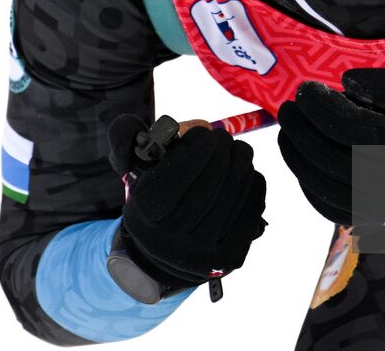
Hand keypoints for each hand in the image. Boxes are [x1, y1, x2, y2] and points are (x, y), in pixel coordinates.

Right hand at [106, 115, 265, 301]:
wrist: (165, 252)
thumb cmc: (153, 196)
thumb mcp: (134, 166)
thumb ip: (129, 135)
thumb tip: (174, 126)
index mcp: (145, 213)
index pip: (182, 167)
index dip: (200, 142)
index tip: (204, 134)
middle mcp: (170, 240)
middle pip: (213, 177)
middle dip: (223, 148)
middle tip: (223, 138)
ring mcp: (202, 253)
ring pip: (236, 189)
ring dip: (242, 160)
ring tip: (237, 152)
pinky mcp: (231, 257)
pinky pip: (253, 207)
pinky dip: (254, 182)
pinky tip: (246, 174)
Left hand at [276, 66, 384, 225]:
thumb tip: (346, 83)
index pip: (356, 132)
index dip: (325, 110)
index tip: (305, 90)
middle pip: (334, 160)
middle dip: (303, 131)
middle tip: (289, 106)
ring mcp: (383, 206)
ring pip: (326, 187)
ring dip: (298, 156)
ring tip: (288, 129)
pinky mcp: (372, 218)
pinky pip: (330, 208)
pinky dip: (307, 184)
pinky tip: (298, 159)